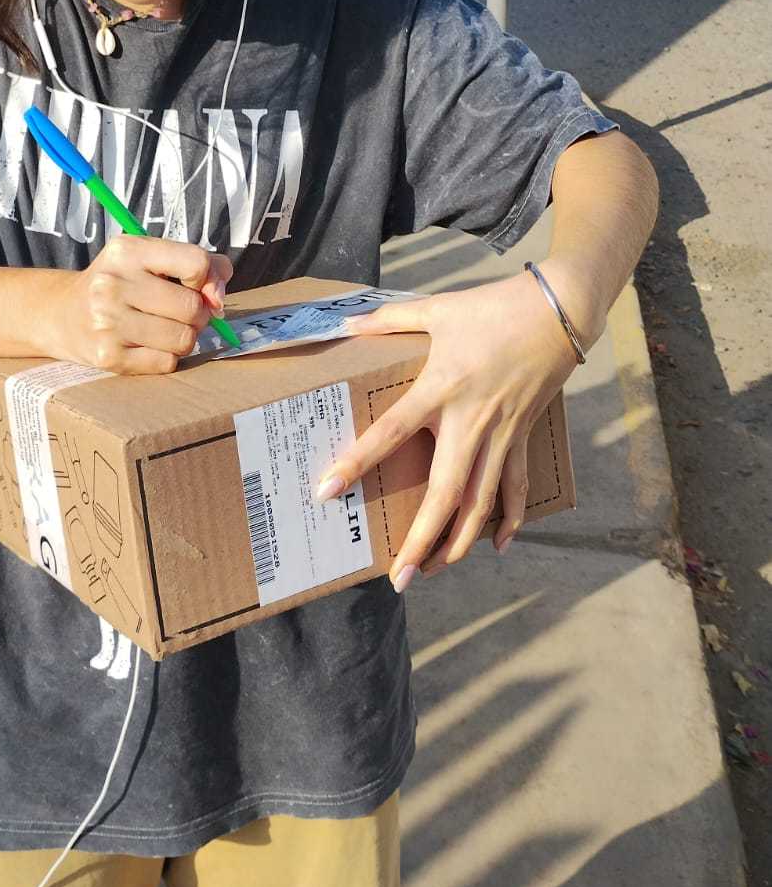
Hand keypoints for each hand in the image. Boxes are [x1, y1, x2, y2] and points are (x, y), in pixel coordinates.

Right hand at [45, 237, 233, 374]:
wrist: (62, 313)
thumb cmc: (121, 283)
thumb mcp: (151, 258)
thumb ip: (201, 265)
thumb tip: (219, 299)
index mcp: (128, 251)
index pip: (195, 263)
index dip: (206, 279)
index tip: (192, 285)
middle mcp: (113, 284)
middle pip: (192, 307)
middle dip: (196, 314)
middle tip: (177, 312)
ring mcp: (107, 322)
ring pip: (183, 339)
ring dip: (182, 338)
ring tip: (161, 328)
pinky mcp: (108, 356)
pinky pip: (167, 363)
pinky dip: (165, 357)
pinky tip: (145, 345)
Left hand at [316, 271, 579, 589]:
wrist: (558, 311)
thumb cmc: (493, 308)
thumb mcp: (436, 308)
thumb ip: (388, 319)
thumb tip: (346, 324)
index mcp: (440, 388)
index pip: (390, 433)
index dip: (358, 462)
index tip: (327, 490)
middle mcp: (470, 421)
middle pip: (444, 493)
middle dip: (422, 540)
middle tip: (399, 578)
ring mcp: (501, 434)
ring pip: (481, 502)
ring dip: (460, 541)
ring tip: (436, 571)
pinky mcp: (523, 436)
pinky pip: (517, 486)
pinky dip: (511, 518)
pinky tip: (500, 545)